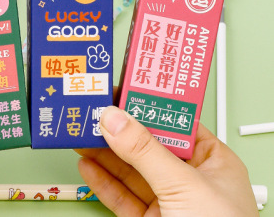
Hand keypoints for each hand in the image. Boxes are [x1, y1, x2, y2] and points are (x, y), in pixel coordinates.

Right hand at [76, 106, 256, 215]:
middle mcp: (190, 180)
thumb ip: (146, 151)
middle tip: (92, 111)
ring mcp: (168, 202)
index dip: (145, 105)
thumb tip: (115, 119)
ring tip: (82, 132)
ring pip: (129, 169)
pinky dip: (101, 181)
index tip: (119, 92)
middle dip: (117, 128)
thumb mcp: (184, 187)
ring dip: (103, 151)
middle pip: (146, 144)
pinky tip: (87, 165)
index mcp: (213, 162)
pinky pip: (121, 196)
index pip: (173, 122)